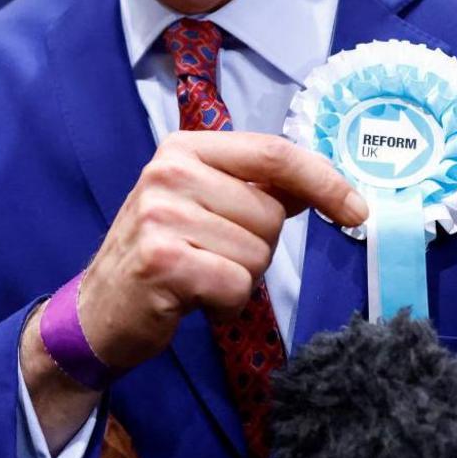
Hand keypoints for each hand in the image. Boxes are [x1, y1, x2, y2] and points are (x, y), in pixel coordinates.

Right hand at [72, 132, 366, 372]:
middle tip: (212, 256)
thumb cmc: (161, 253)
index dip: (324, 181)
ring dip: (239, 277)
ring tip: (199, 276)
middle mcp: (167, 172)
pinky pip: (236, 285)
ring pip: (256, 253)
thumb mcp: (200, 203)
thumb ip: (255, 187)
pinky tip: (194, 298)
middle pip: (269, 213)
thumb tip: (326, 185)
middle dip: (256, 247)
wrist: (99, 309)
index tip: (357, 208)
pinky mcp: (161, 261)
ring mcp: (160, 216)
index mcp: (183, 148)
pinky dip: (226, 303)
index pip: (273, 153)